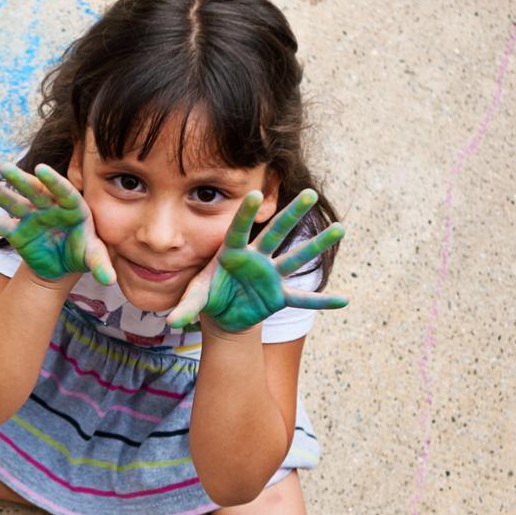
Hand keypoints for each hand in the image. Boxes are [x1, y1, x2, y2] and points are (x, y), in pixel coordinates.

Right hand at [0, 163, 115, 284]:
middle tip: (4, 167)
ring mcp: (31, 216)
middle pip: (34, 191)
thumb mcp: (92, 257)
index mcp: (73, 207)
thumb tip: (109, 280)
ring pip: (13, 200)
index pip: (64, 191)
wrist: (64, 262)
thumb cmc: (82, 252)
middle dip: (20, 179)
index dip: (53, 181)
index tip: (41, 168)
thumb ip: (99, 264)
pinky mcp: (17, 230)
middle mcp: (50, 206)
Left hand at [166, 189, 346, 332]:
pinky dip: (321, 302)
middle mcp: (256, 258)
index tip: (254, 194)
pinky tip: (344, 300)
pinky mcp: (279, 295)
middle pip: (276, 232)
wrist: (222, 312)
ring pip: (296, 257)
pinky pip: (302, 299)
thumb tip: (171, 321)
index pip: (240, 229)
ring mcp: (271, 275)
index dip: (246, 214)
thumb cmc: (208, 294)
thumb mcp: (196, 298)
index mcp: (233, 252)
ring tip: (341, 227)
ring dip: (317, 244)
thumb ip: (186, 307)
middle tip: (310, 193)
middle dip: (292, 214)